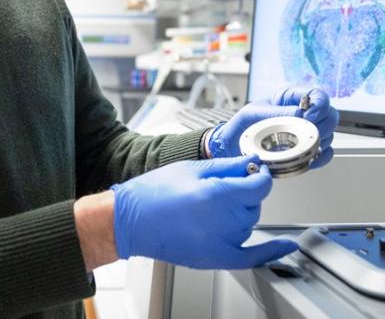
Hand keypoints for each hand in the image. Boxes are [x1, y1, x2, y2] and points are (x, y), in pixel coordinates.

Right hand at [111, 155, 297, 268]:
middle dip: (246, 191)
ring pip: (250, 222)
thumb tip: (253, 162)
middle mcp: (223, 220)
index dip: (261, 174)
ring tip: (215, 204)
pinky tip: (288, 245)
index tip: (257, 170)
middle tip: (225, 184)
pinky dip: (272, 250)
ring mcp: (221, 241)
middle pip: (254, 203)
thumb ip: (226, 166)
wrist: (133, 220)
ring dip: (243, 211)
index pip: (260, 184)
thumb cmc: (155, 191)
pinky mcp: (217, 258)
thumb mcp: (191, 168)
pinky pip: (253, 256)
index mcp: (216, 193)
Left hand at [208, 86, 337, 168]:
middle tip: (306, 133)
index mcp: (290, 98)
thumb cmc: (242, 125)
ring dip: (319, 141)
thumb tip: (300, 114)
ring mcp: (305, 132)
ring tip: (301, 145)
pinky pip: (324, 152)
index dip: (320, 105)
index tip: (309, 116)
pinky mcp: (305, 149)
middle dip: (322, 125)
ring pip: (329, 134)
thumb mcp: (255, 112)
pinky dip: (321, 156)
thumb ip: (278, 112)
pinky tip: (309, 157)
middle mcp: (302, 113)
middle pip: (330, 115)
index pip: (318, 95)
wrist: (234, 146)